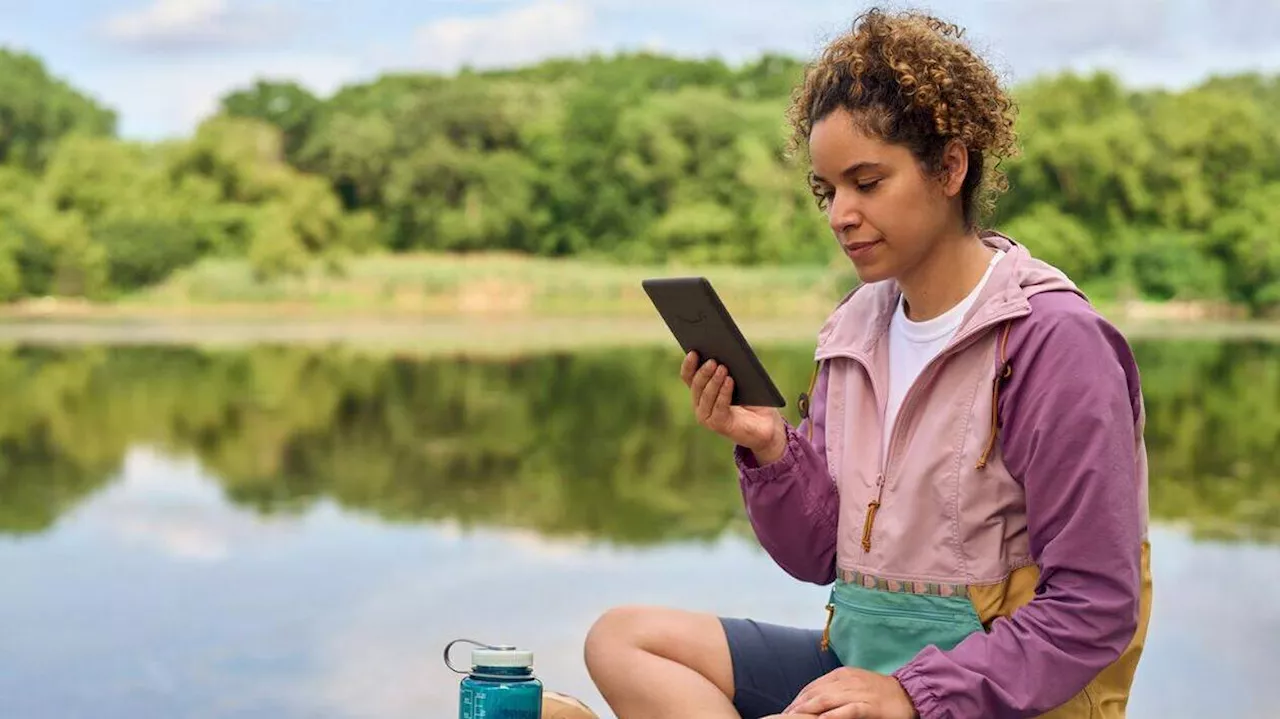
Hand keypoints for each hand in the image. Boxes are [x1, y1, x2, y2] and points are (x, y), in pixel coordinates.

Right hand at [680, 351, 783, 460]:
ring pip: (706, 396)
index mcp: (701, 391)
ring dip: (714, 381)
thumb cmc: (753, 399)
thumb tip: (725, 352)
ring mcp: (707, 416)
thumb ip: (730, 368)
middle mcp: (700, 404)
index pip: (688, 376)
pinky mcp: (718, 425)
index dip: (689, 365)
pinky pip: (719, 407)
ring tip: (723, 368)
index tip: (694, 352)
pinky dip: (724, 393)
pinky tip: (730, 381)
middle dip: (704, 372)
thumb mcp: (741, 379)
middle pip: (696, 385)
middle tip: (713, 360)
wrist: (766, 423)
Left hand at [781, 667, 917, 718]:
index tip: (786, 711)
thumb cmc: (879, 693)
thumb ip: (836, 691)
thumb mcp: (854, 686)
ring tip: (794, 718)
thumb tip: (815, 702)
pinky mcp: (870, 706)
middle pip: (816, 693)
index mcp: (842, 675)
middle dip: (798, 706)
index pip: (813, 686)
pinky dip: (834, 714)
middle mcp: (847, 681)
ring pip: (828, 700)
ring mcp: (859, 693)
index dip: (798, 699)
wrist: (909, 694)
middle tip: (784, 717)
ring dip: (809, 709)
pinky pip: (849, 710)